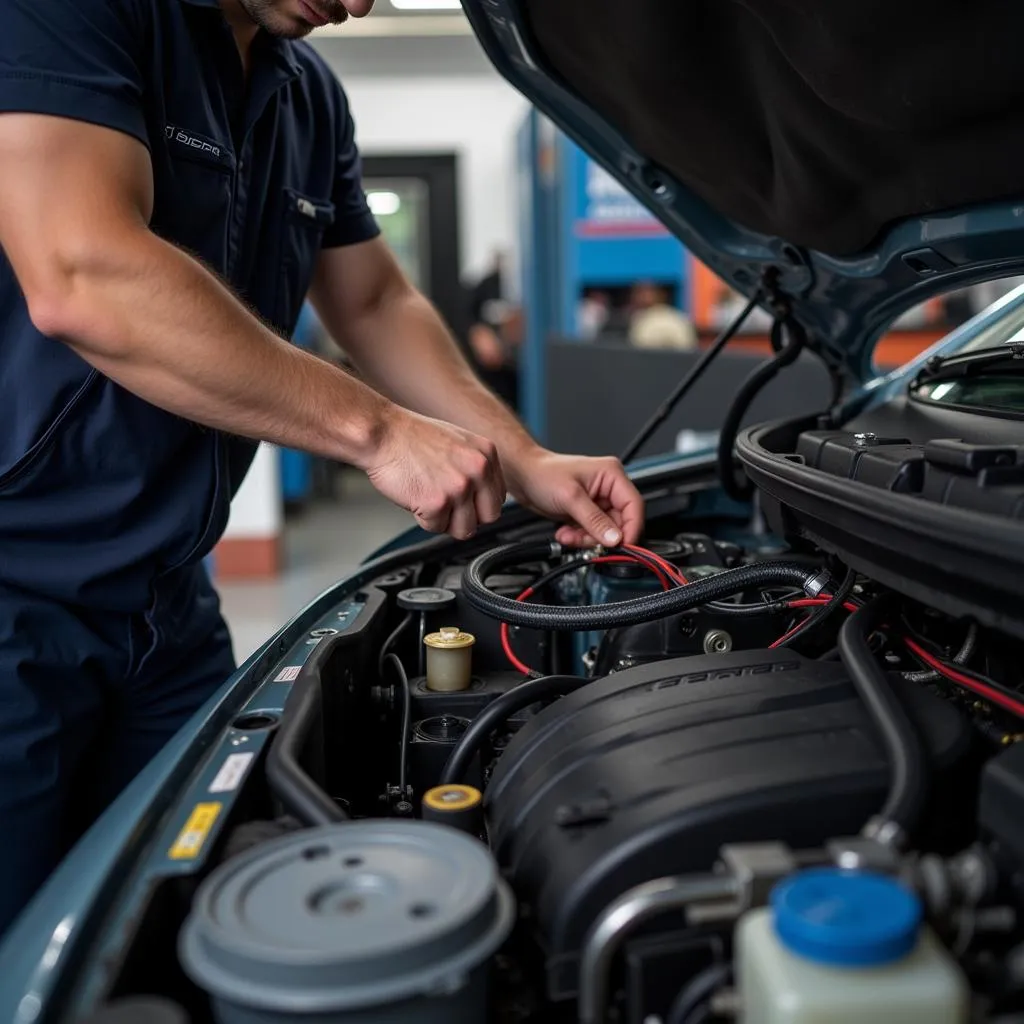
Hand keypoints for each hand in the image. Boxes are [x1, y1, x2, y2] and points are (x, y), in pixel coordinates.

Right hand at [366, 405, 505, 539]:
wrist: (382, 432)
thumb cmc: (411, 437)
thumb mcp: (459, 443)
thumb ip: (476, 468)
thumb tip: (483, 497)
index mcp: (486, 454)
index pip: (498, 497)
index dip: (478, 504)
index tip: (463, 501)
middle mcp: (478, 469)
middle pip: (489, 517)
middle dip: (467, 517)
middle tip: (447, 506)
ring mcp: (459, 487)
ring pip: (465, 529)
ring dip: (444, 521)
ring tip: (428, 498)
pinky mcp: (437, 502)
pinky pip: (436, 528)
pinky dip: (422, 519)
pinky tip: (415, 497)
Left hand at [505, 447, 644, 548]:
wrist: (522, 475)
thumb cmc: (543, 473)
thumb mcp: (570, 498)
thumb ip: (594, 520)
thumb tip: (614, 538)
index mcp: (612, 475)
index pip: (634, 506)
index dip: (631, 528)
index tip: (623, 546)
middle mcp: (608, 488)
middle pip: (620, 522)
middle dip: (600, 536)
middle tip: (585, 541)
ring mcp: (597, 501)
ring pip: (605, 531)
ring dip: (586, 538)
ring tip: (569, 535)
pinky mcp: (586, 512)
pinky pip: (592, 532)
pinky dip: (579, 537)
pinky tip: (565, 532)